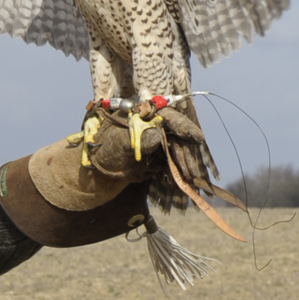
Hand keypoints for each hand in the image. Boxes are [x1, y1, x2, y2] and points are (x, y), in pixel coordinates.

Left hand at [84, 101, 214, 183]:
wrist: (99, 168)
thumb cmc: (104, 150)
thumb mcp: (117, 144)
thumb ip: (135, 139)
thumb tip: (155, 135)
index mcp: (146, 115)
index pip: (170, 118)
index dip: (185, 127)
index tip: (199, 138)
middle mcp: (156, 125)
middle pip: (179, 137)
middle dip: (188, 155)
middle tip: (193, 173)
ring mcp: (160, 141)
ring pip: (179, 152)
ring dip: (185, 167)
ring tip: (190, 181)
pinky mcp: (160, 156)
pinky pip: (173, 163)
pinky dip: (178, 173)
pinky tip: (181, 184)